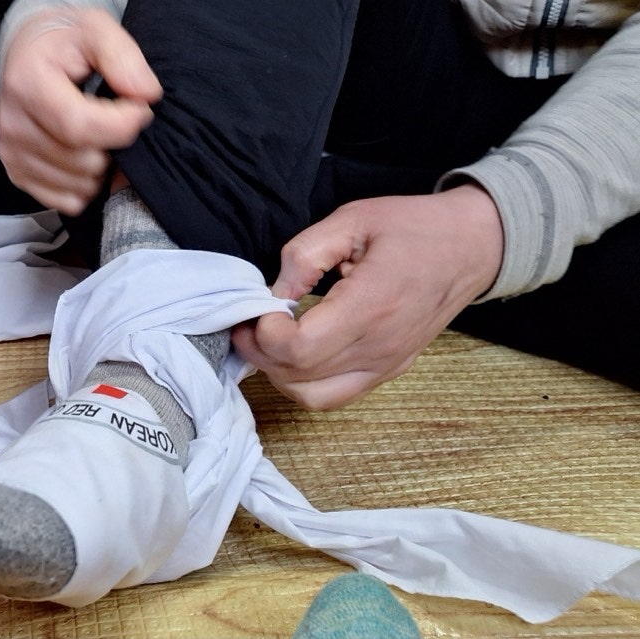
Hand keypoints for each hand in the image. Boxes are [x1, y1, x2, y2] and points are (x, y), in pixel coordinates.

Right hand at [0, 8, 162, 214]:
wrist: (29, 52)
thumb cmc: (64, 42)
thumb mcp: (96, 28)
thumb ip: (123, 57)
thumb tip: (145, 95)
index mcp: (27, 83)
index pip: (80, 126)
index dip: (122, 125)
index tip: (140, 109)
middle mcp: (12, 124)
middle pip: (83, 160)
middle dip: (114, 145)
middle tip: (118, 120)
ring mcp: (12, 154)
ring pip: (79, 185)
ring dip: (102, 167)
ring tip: (101, 136)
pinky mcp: (17, 174)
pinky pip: (67, 201)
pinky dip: (86, 186)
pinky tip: (86, 156)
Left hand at [232, 184, 503, 409]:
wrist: (474, 246)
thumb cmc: (414, 228)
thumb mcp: (353, 220)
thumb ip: (305, 255)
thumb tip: (273, 293)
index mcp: (372, 305)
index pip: (301, 348)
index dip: (265, 334)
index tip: (259, 309)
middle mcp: (381, 345)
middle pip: (299, 377)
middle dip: (260, 353)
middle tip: (249, 323)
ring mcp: (387, 364)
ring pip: (313, 397)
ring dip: (279, 374)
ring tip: (268, 340)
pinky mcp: (389, 370)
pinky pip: (335, 395)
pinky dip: (304, 383)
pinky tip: (295, 352)